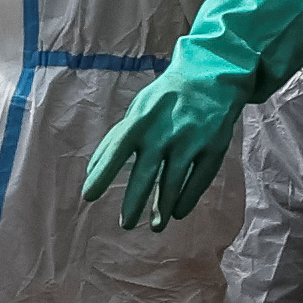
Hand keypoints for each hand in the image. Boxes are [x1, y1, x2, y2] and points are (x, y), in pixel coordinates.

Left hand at [78, 67, 253, 229]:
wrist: (211, 77)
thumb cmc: (165, 99)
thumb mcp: (138, 110)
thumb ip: (116, 139)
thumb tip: (92, 171)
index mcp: (141, 120)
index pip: (117, 149)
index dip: (102, 173)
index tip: (88, 196)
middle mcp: (165, 132)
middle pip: (146, 173)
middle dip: (134, 202)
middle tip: (124, 225)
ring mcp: (191, 140)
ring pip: (174, 182)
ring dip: (163, 208)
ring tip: (155, 226)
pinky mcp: (214, 147)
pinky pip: (199, 179)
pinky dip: (188, 198)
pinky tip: (179, 212)